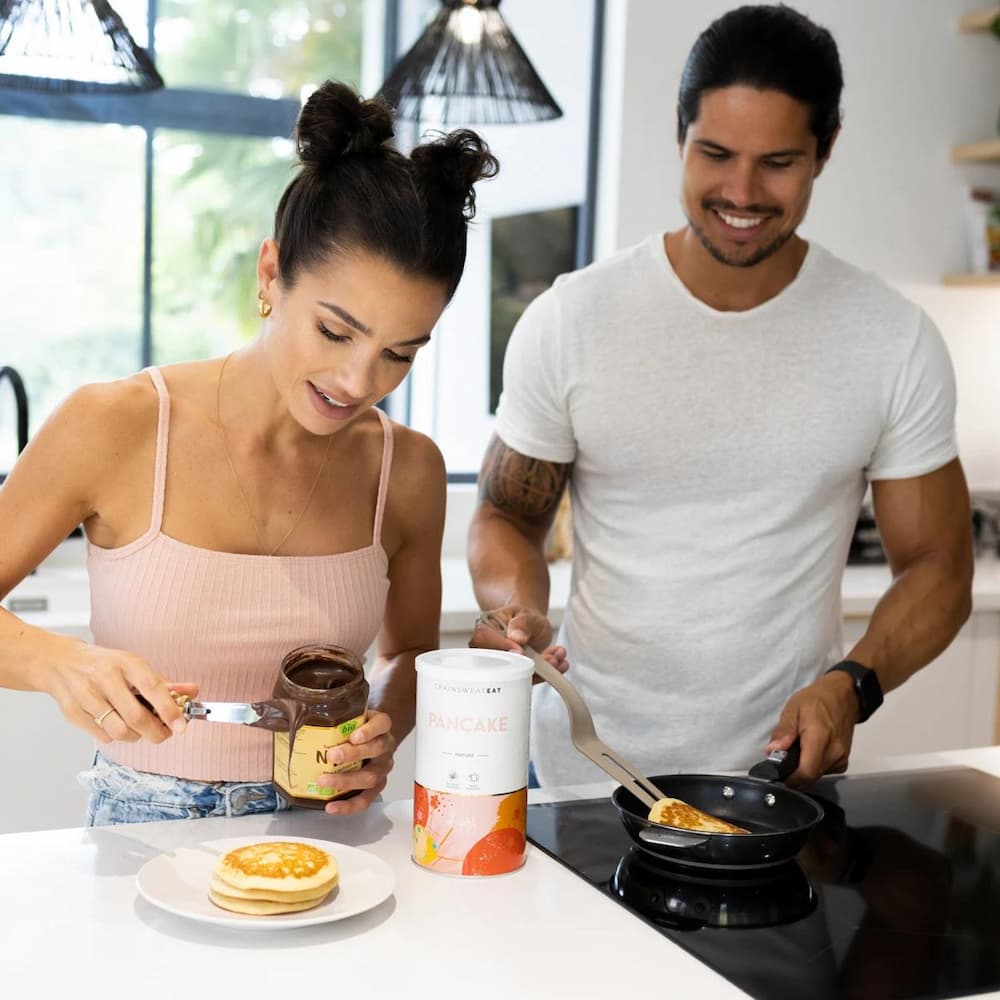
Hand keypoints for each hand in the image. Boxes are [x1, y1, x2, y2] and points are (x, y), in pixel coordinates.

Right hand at [42, 641, 196, 744]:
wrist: (61, 663)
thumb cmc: (104, 666)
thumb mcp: (135, 667)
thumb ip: (164, 683)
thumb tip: (193, 692)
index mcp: (126, 663)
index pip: (152, 688)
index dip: (169, 710)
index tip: (182, 726)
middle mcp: (105, 677)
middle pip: (136, 716)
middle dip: (155, 732)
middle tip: (164, 734)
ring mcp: (86, 695)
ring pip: (119, 730)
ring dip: (135, 736)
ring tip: (138, 729)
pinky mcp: (72, 712)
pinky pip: (102, 736)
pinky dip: (115, 737)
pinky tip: (115, 724)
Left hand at [318, 709, 395, 814]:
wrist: (370, 742)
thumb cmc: (357, 729)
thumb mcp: (350, 717)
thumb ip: (332, 716)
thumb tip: (291, 717)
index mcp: (381, 727)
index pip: (382, 724)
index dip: (370, 730)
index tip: (353, 736)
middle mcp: (385, 747)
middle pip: (376, 750)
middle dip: (352, 754)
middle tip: (331, 756)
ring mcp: (382, 769)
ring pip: (371, 777)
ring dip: (346, 780)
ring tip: (324, 781)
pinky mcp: (376, 788)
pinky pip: (365, 800)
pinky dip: (348, 805)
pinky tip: (332, 806)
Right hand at [470, 607, 567, 682]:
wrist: (532, 624)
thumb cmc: (524, 617)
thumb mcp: (526, 614)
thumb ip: (522, 624)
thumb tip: (516, 637)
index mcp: (485, 629)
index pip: (483, 640)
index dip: (501, 647)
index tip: (521, 651)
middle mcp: (490, 650)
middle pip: (499, 664)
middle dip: (528, 665)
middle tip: (550, 659)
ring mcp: (503, 664)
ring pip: (516, 675)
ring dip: (541, 671)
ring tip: (557, 659)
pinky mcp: (516, 674)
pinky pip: (528, 679)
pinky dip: (547, 673)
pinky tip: (559, 664)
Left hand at [766, 671, 857, 786]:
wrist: (843, 696)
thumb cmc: (816, 699)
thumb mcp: (793, 709)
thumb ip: (783, 731)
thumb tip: (772, 751)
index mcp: (820, 738)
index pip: (806, 772)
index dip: (790, 779)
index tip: (777, 776)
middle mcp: (834, 752)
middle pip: (810, 777)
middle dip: (794, 773)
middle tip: (783, 759)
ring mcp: (841, 758)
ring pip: (817, 775)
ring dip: (804, 769)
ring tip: (797, 751)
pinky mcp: (844, 760)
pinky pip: (825, 771)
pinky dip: (814, 766)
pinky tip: (809, 752)